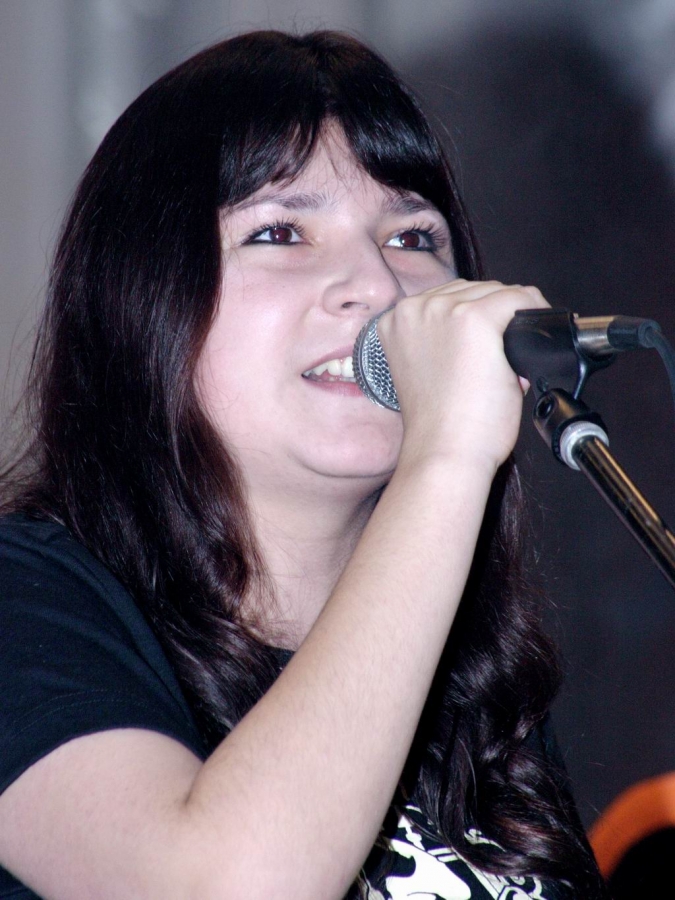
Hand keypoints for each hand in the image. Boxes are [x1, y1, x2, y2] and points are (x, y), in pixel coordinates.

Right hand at [375, 279, 548, 474]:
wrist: (444, 452)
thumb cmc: (438, 425)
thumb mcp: (426, 371)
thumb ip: (443, 341)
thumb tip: (490, 332)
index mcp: (397, 320)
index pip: (449, 298)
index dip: (477, 319)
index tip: (490, 344)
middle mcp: (415, 309)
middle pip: (474, 291)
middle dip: (496, 321)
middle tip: (501, 361)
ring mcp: (443, 311)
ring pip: (497, 292)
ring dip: (512, 320)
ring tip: (509, 360)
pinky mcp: (474, 319)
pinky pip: (519, 298)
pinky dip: (534, 315)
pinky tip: (537, 340)